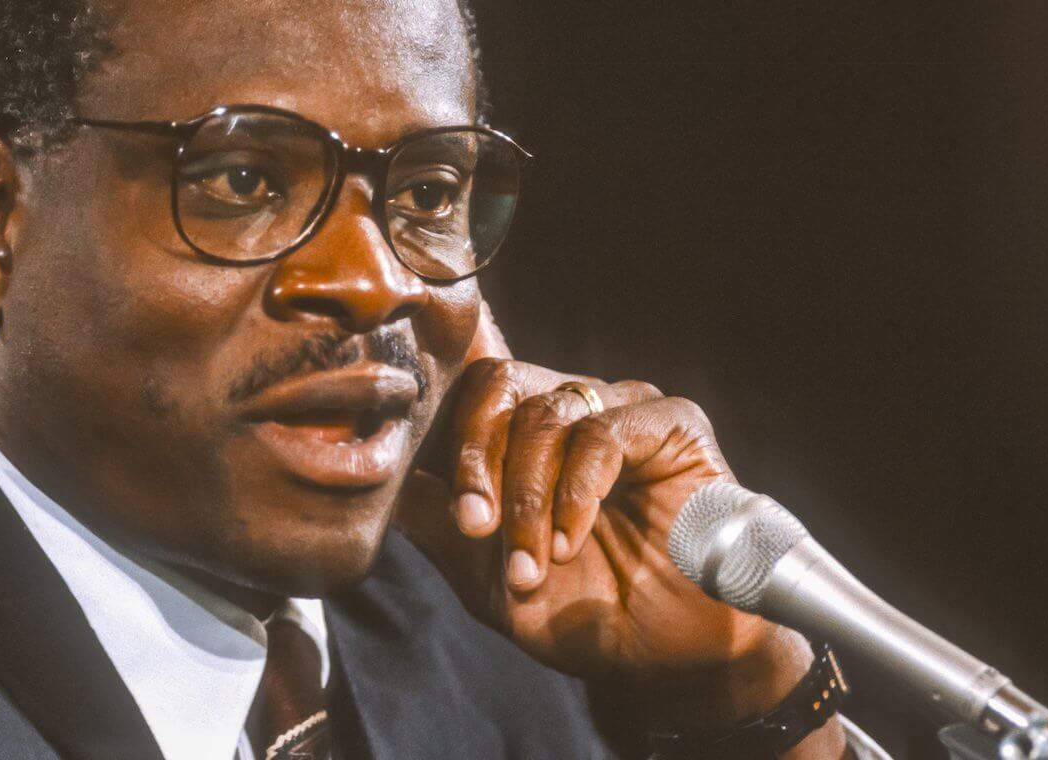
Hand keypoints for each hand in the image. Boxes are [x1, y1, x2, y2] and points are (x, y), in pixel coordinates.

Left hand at [395, 306, 847, 755]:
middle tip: (475, 527)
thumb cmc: (582, 611)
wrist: (667, 659)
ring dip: (527, 496)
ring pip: (546, 414)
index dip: (448, 447)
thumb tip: (376, 475)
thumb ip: (435, 520)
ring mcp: (622, 409)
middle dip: (478, 460)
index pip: (470, 398)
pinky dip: (575, 491)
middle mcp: (573, 408)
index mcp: (528, 432)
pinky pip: (603, 434)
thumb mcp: (487, 574)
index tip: (454, 517)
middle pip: (500, 388)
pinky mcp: (671, 423)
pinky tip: (570, 541)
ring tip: (532, 563)